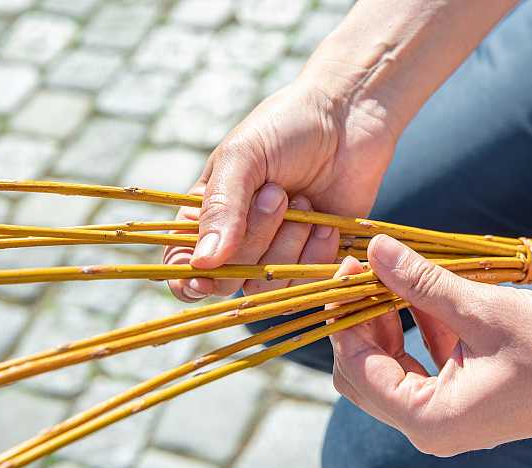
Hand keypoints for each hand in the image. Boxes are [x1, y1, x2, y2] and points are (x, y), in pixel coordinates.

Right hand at [164, 76, 398, 301]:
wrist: (350, 118)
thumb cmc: (287, 127)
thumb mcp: (243, 157)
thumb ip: (221, 208)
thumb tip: (203, 264)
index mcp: (206, 216)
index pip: (182, 270)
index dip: (190, 281)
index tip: (207, 273)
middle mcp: (238, 242)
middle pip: (228, 280)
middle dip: (254, 241)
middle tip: (277, 193)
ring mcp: (277, 254)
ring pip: (267, 285)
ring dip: (288, 246)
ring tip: (304, 202)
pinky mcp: (315, 261)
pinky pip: (306, 284)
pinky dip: (316, 255)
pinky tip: (325, 221)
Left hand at [329, 235, 531, 456]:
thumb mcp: (482, 309)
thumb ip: (422, 282)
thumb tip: (375, 248)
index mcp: (430, 420)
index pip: (358, 368)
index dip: (346, 316)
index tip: (348, 268)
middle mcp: (430, 429)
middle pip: (365, 373)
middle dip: (361, 321)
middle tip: (366, 270)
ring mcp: (445, 419)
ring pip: (388, 369)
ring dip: (387, 324)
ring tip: (397, 277)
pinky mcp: (460, 402)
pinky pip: (418, 367)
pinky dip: (414, 333)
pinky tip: (428, 299)